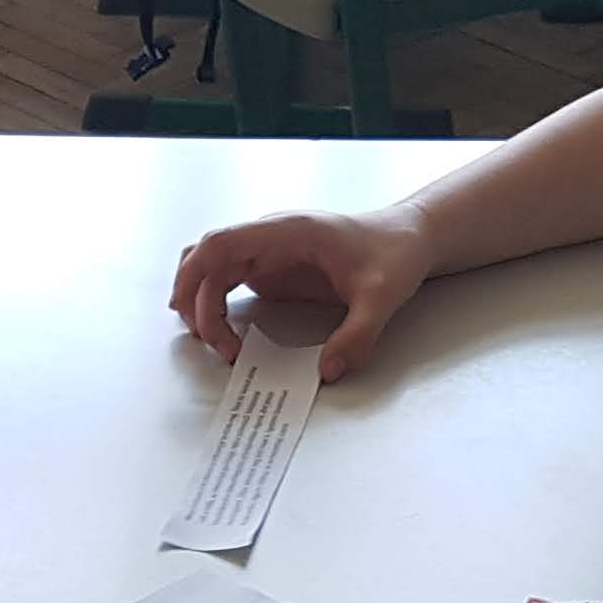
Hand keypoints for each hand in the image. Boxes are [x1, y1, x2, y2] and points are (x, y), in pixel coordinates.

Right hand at [167, 203, 435, 382]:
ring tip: (209, 340)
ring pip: (211, 269)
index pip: (222, 243)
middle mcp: (270, 236)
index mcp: (288, 230)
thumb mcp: (382, 296)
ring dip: (200, 301)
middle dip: (194, 298)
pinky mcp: (272, 268)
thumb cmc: (394, 251)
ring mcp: (268, 251)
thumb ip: (358, 335)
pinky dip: (215, 304)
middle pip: (206, 258)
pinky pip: (228, 281)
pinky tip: (221, 332)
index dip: (198, 278)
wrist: (408, 238)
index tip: (199, 318)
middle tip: (206, 342)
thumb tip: (328, 371)